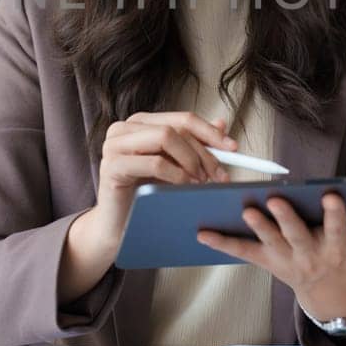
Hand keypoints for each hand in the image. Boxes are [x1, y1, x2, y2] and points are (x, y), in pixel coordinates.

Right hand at [75, 111, 236, 256]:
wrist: (118, 227)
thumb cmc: (145, 195)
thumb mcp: (175, 166)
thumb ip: (194, 145)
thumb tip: (222, 124)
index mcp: (140, 124)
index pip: (182, 119)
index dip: (210, 132)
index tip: (233, 148)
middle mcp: (124, 128)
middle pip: (176, 128)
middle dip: (203, 151)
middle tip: (219, 174)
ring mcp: (114, 145)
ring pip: (165, 137)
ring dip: (190, 160)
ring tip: (201, 181)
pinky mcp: (112, 166)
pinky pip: (155, 162)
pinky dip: (177, 174)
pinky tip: (184, 186)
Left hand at [195, 192, 345, 321]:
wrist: (334, 303)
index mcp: (338, 251)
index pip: (338, 230)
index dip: (335, 215)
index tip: (332, 196)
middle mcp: (310, 256)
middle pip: (297, 236)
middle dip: (286, 219)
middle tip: (275, 200)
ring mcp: (287, 261)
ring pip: (270, 242)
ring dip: (256, 227)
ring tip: (245, 209)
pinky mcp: (269, 262)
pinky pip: (243, 253)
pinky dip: (223, 243)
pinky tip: (202, 233)